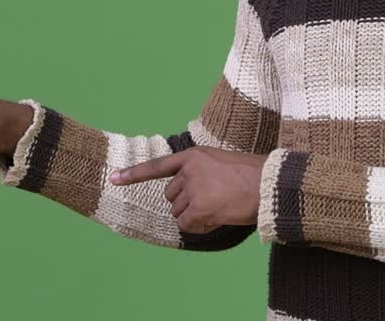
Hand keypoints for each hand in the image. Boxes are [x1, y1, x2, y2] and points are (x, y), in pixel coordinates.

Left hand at [108, 148, 267, 233]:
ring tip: (220, 207)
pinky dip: (199, 227)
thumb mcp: (222, 163)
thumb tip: (185, 198)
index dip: (133, 173)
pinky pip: (186, 225)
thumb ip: (201, 172)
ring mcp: (192, 189)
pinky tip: (217, 219)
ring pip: (178, 212)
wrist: (271, 185)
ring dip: (194, 215)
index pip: (158, 166)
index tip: (113, 178)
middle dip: (187, 203)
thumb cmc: (253, 176)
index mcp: (194, 155)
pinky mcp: (198, 208)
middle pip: (171, 196)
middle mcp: (189, 170)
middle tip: (214, 201)